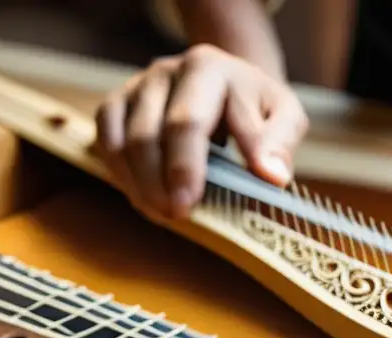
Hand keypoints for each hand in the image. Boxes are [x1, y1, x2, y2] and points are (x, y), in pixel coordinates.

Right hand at [94, 43, 308, 219]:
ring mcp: (139, 86)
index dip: (185, 167)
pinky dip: (120, 173)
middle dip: (159, 181)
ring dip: (139, 184)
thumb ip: (280, 143)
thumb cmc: (259, 108)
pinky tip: (143, 196)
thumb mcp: (285, 117)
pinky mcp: (119, 102)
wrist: (233, 85)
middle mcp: (167, 70)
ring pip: (123, 140)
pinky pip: (106, 140)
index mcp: (209, 68)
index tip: (189, 203)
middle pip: (149, 133)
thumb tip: (272, 176)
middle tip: (175, 216)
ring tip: (162, 214)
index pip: (188, 121)